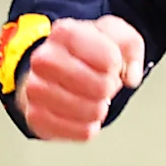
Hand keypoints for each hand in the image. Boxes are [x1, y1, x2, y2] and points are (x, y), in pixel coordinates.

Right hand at [17, 16, 145, 142]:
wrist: (55, 68)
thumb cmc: (88, 51)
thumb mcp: (116, 35)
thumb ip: (130, 45)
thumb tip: (130, 77)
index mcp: (64, 33)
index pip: (109, 58)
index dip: (118, 65)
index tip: (111, 62)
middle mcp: (43, 59)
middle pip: (100, 87)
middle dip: (110, 87)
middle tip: (103, 82)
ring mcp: (34, 90)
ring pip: (90, 112)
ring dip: (100, 108)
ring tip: (93, 97)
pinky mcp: (36, 117)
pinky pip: (81, 132)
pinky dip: (91, 126)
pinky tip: (85, 114)